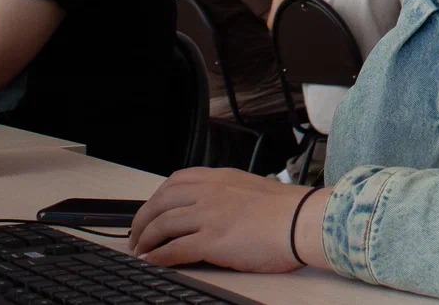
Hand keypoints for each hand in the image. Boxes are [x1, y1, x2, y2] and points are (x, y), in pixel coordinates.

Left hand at [129, 168, 324, 272]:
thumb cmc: (287, 209)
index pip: (175, 181)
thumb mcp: (252, 188)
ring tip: (140, 251)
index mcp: (220, 177)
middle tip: (136, 234)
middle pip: (160, 202)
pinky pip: (173, 248)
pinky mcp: (211, 240)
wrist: (302, 221)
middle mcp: (210, 192)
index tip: (150, 210)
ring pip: (161, 225)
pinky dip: (158, 256)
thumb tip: (212, 208)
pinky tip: (153, 261)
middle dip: (142, 219)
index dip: (156, 198)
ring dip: (145, 240)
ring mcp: (209, 215)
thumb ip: (228, 193)